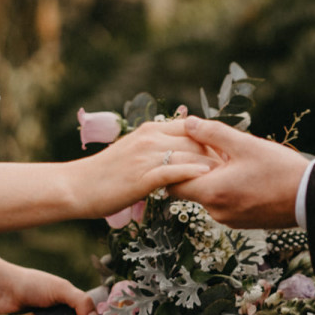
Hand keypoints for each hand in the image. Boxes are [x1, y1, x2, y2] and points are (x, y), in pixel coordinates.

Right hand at [76, 120, 218, 218]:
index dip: (212, 139)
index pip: (190, 128)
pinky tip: (207, 178)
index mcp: (150, 130)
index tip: (228, 152)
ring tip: (231, 175)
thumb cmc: (105, 175)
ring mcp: (146, 156)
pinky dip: (192, 173)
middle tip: (238, 165)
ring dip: (212, 163)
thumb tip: (176, 155)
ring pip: (188, 154)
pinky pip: (173, 172)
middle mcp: (150, 138)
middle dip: (218, 152)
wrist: (77, 186)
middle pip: (195, 140)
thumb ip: (154, 150)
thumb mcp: (132, 154)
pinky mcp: (142, 176)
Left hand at [170, 117, 306, 228]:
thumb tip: (188, 123)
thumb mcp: (245, 144)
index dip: (174, 167)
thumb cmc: (279, 170)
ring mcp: (229, 220)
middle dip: (198, 169)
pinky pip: (225, 204)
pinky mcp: (242, 223)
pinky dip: (228, 190)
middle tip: (215, 150)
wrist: (310, 198)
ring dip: (216, 178)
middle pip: (191, 189)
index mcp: (211, 192)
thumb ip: (212, 133)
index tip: (187, 150)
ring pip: (210, 196)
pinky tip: (246, 176)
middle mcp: (216, 211)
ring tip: (236, 161)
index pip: (172, 185)